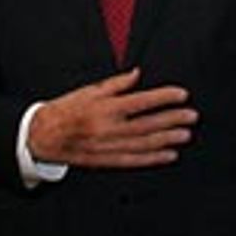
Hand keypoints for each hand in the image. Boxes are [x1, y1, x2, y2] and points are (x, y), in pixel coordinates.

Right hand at [28, 68, 196, 167]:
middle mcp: (109, 128)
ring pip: (145, 143)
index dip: (164, 97)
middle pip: (149, 124)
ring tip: (186, 134)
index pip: (142, 101)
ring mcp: (110, 147)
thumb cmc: (66, 110)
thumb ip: (116, 84)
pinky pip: (135, 160)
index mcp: (106, 108)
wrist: (44, 136)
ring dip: (168, 139)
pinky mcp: (108, 161)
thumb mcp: (89, 90)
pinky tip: (169, 155)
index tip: (182, 95)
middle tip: (192, 116)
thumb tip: (137, 74)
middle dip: (173, 119)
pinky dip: (154, 158)